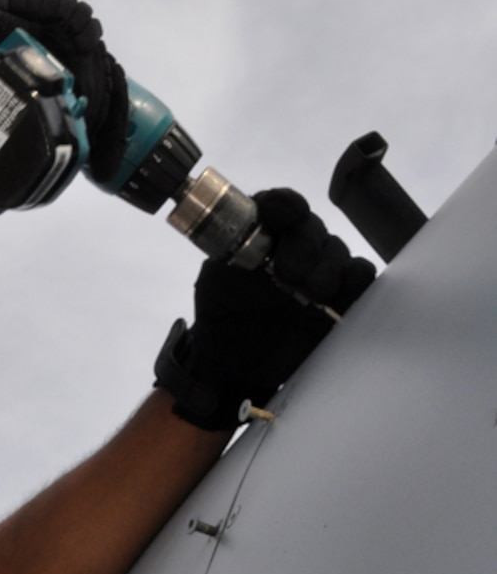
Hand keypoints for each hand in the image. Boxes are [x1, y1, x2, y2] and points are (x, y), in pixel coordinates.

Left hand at [155, 189, 375, 430]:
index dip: (285, 205)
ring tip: (314, 293)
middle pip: (311, 228)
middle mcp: (294, 246)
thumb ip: (229, 249)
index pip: (278, 206)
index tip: (289, 216)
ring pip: (337, 251)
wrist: (240, 368)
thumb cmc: (223, 319)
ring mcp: (320, 269)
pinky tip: (339, 295)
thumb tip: (251, 228)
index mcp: (262, 235)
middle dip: (305, 247)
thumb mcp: (214, 283)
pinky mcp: (341, 296)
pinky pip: (359, 278)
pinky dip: (355, 281)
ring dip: (328, 269)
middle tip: (291, 275)